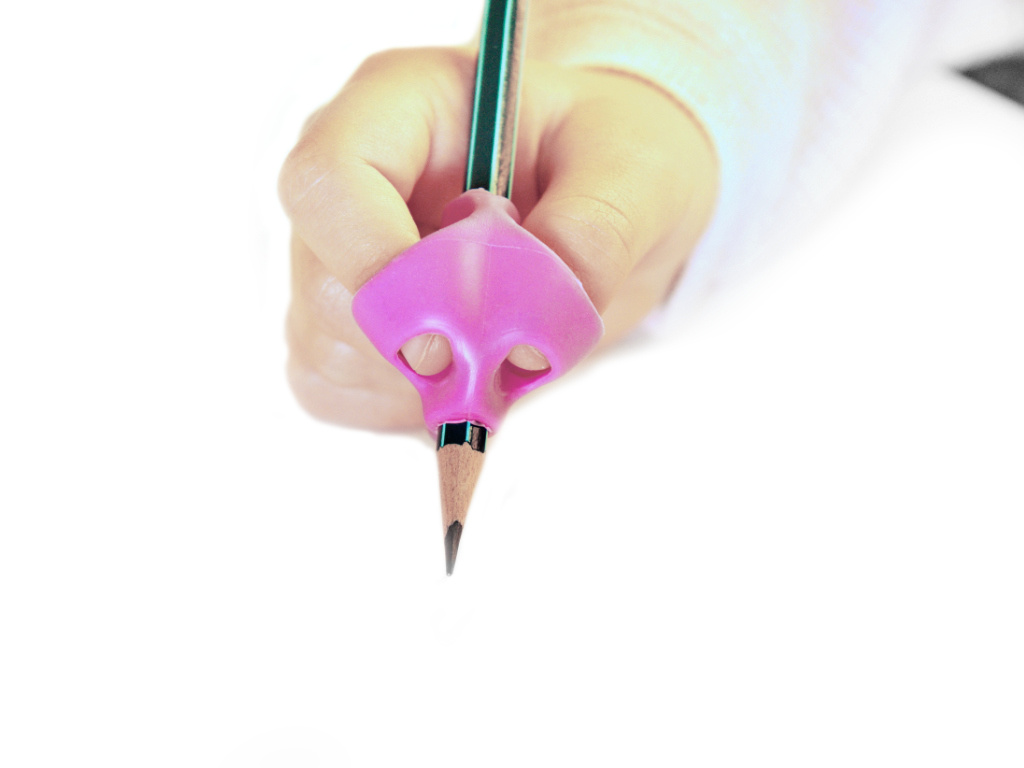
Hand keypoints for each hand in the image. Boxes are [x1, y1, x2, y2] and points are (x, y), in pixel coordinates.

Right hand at [279, 47, 716, 430]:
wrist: (606, 196)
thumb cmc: (609, 155)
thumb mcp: (635, 168)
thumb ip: (594, 234)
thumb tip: (528, 339)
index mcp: (398, 108)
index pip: (330, 181)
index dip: (379, 264)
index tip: (458, 328)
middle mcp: (351, 186)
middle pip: (328, 287)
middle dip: (422, 344)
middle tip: (512, 355)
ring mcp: (337, 260)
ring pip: (330, 351)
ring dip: (423, 381)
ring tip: (505, 342)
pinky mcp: (346, 329)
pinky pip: (342, 392)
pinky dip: (410, 406)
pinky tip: (470, 368)